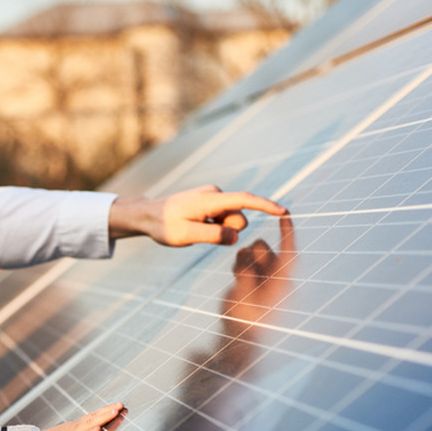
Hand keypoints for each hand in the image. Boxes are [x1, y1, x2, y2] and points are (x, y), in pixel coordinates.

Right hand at [39, 402, 125, 430]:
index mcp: (74, 427)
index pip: (92, 417)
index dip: (105, 412)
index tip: (116, 407)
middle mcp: (75, 427)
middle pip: (95, 416)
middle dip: (109, 410)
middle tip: (122, 405)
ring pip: (91, 423)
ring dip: (104, 417)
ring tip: (116, 411)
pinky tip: (98, 429)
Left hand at [109, 185, 287, 246]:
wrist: (148, 215)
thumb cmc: (164, 225)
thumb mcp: (185, 236)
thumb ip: (212, 236)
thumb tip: (236, 236)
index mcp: (210, 199)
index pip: (244, 201)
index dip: (266, 206)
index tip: (284, 212)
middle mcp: (215, 194)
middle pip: (239, 219)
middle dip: (228, 231)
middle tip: (201, 234)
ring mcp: (213, 198)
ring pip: (231, 222)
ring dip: (219, 231)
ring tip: (195, 229)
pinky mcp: (211, 204)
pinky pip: (223, 220)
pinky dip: (215, 228)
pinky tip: (196, 227)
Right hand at [222, 214, 295, 329]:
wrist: (241, 337)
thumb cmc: (247, 321)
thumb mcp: (244, 296)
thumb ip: (245, 272)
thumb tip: (244, 253)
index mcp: (282, 280)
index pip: (288, 251)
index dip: (288, 231)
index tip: (286, 213)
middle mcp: (274, 276)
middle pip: (264, 248)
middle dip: (252, 253)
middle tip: (241, 272)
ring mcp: (263, 278)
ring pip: (252, 253)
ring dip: (243, 259)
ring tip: (238, 279)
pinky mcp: (252, 280)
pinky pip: (244, 262)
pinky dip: (239, 266)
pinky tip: (237, 280)